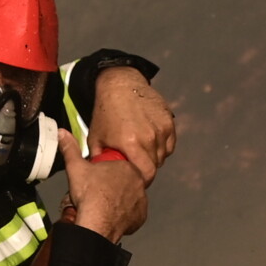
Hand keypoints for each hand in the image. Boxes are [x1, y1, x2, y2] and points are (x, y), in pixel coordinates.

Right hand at [58, 130, 147, 243]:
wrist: (97, 224)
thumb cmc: (90, 196)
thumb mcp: (76, 167)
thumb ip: (70, 148)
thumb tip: (63, 134)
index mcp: (126, 167)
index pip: (118, 165)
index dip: (106, 172)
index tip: (98, 178)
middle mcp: (138, 182)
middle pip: (126, 181)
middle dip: (114, 185)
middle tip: (99, 191)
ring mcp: (141, 200)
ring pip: (130, 197)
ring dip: (119, 199)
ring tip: (103, 204)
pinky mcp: (140, 217)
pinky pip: (133, 213)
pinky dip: (123, 214)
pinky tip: (111, 214)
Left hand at [86, 67, 176, 184]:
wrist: (119, 85)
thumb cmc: (106, 112)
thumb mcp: (96, 137)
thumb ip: (99, 159)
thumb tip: (99, 176)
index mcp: (131, 144)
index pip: (147, 174)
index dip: (142, 180)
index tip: (135, 179)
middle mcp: (150, 137)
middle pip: (155, 166)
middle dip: (146, 169)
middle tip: (136, 165)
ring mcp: (161, 129)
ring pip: (163, 155)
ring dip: (154, 157)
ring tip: (141, 150)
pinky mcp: (169, 121)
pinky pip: (170, 144)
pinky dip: (162, 146)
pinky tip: (150, 140)